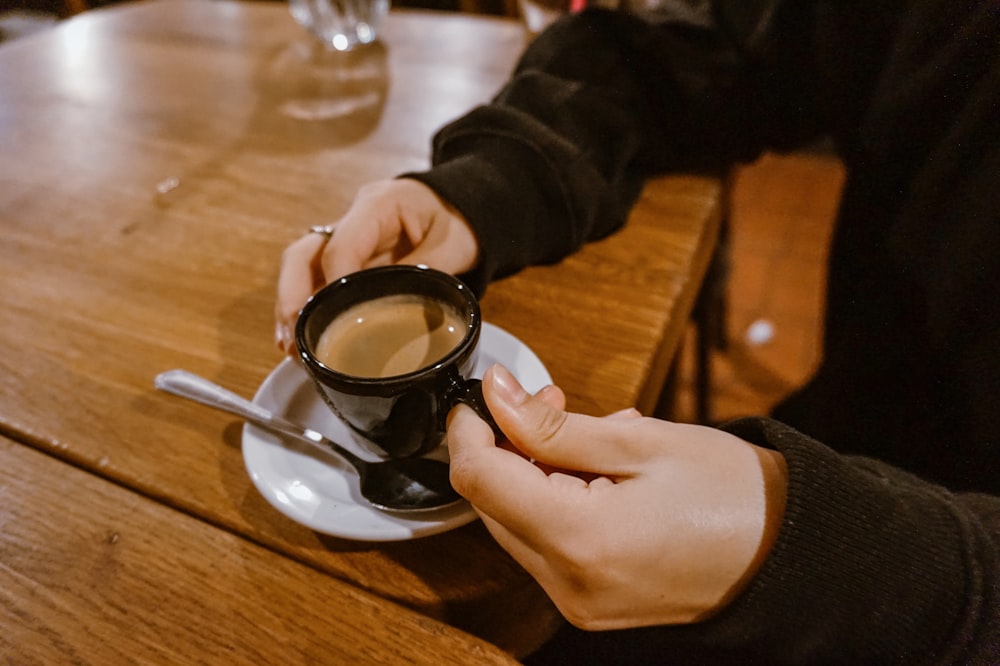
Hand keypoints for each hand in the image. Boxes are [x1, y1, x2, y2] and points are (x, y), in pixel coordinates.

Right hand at [274, 178, 479, 352]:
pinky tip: (301, 342)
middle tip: (293, 340)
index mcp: (377, 206)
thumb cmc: (458, 219)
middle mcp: (352, 221)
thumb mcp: (453, 244)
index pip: (341, 246)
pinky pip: (318, 282)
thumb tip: (403, 313)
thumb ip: (427, 273)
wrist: (461, 206)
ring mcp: (346, 240)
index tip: (335, 320)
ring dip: (292, 307)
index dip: (333, 284)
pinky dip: (307, 310)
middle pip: (304, 254)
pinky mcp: (348, 261)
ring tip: (291, 349)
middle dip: (293, 297)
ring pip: (303, 269)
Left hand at [447, 365, 787, 630]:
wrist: (791, 555)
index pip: (480, 480)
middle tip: (550, 401)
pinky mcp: (591, 604)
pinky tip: (599, 473)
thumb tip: (495, 395)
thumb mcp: (638, 440)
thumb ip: (551, 424)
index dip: (470, 429)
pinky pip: (549, 545)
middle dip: (509, 446)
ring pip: (518, 523)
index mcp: (581, 542)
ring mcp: (579, 603)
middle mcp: (570, 586)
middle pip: (493, 505)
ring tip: (591, 435)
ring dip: (535, 472)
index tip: (486, 394)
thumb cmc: (732, 493)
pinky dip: (558, 502)